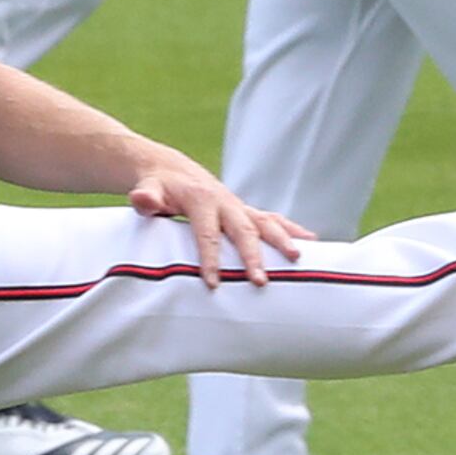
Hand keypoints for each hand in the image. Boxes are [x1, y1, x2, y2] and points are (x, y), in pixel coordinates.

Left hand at [121, 146, 313, 286]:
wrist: (172, 170)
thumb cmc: (157, 186)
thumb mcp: (147, 188)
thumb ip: (145, 197)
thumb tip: (142, 198)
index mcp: (202, 199)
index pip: (208, 233)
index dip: (211, 258)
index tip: (214, 284)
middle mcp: (226, 202)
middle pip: (243, 231)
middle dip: (253, 256)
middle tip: (260, 282)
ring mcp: (239, 207)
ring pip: (266, 223)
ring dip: (283, 240)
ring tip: (299, 259)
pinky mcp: (246, 212)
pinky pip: (273, 220)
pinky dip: (292, 230)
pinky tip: (313, 242)